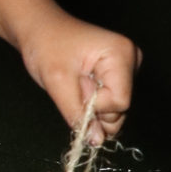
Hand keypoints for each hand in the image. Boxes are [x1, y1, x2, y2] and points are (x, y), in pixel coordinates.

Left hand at [18, 14, 139, 144]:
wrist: (39, 30)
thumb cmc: (46, 46)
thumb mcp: (57, 82)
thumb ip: (77, 114)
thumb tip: (96, 141)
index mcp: (122, 53)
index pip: (120, 102)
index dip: (95, 106)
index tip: (76, 90)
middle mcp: (131, 60)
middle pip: (121, 109)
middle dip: (93, 107)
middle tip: (73, 85)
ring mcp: (126, 69)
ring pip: (115, 111)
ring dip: (91, 107)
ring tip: (76, 84)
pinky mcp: (118, 77)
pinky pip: (110, 104)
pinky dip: (92, 103)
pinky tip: (81, 86)